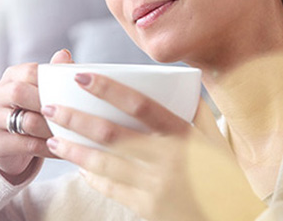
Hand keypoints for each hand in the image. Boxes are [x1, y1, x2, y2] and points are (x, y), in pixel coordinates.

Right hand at [0, 49, 72, 183]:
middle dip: (50, 103)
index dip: (52, 81)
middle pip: (21, 93)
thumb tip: (64, 54)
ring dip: (53, 128)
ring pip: (26, 121)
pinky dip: (50, 147)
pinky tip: (65, 149)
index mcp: (10, 77)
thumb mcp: (42, 92)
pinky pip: (27, 145)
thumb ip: (53, 75)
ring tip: (73, 133)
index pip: (30, 71)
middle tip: (74, 113)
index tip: (74, 92)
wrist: (11, 148)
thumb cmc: (32, 113)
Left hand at [42, 73, 266, 220]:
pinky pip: (111, 187)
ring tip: (53, 139)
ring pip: (103, 163)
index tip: (80, 75)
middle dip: (76, 119)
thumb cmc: (223, 174)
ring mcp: (154, 185)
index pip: (138, 103)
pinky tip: (78, 165)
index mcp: (183, 133)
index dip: (107, 88)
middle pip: (111, 133)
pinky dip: (91, 175)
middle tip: (50, 107)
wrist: (231, 218)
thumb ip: (194, 111)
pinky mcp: (146, 208)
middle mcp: (167, 158)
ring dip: (74, 150)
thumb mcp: (214, 138)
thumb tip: (179, 82)